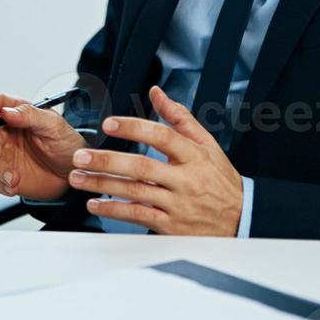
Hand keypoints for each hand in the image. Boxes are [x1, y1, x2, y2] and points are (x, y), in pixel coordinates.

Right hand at [0, 92, 86, 200]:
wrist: (73, 173)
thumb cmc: (66, 144)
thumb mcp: (54, 126)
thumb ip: (30, 116)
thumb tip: (7, 112)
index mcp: (20, 114)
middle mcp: (9, 132)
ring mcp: (5, 153)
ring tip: (14, 179)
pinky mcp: (4, 173)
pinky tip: (12, 186)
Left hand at [68, 86, 243, 235]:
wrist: (241, 218)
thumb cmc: (221, 179)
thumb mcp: (207, 144)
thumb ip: (179, 118)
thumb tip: (158, 93)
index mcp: (194, 155)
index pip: (162, 136)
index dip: (134, 128)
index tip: (109, 124)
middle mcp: (185, 179)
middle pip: (142, 167)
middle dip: (107, 161)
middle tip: (81, 156)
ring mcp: (177, 204)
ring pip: (135, 192)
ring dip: (102, 185)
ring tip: (78, 178)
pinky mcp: (171, 225)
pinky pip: (138, 216)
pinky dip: (114, 211)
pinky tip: (96, 205)